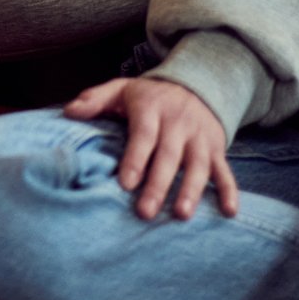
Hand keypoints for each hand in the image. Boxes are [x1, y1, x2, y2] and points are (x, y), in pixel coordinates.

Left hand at [65, 76, 240, 220]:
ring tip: (182, 215)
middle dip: (158, 184)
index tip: (124, 183)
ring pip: (198, 165)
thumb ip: (94, 99)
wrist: (196, 84)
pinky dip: (230, 191)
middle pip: (169, 156)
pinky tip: (229, 212)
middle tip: (146, 211)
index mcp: (152, 109)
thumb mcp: (121, 89)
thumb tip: (68, 112)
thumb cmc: (149, 96)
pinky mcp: (217, 149)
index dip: (135, 159)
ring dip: (192, 191)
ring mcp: (200, 138)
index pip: (144, 135)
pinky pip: (225, 171)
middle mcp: (178, 123)